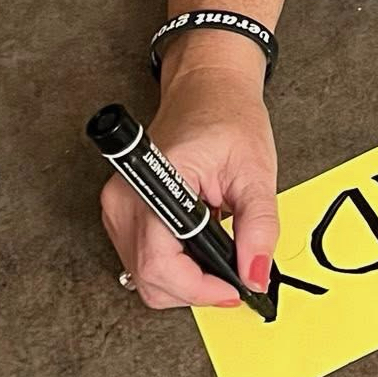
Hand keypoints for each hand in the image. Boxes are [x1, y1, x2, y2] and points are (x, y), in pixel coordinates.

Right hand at [99, 58, 278, 311]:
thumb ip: (259, 228)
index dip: (199, 288)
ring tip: (219, 251)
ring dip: (186, 279)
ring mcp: (118, 208)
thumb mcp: (256, 171)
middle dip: (196, 288)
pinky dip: (176, 265)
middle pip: (151, 278)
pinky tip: (200, 244)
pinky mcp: (123, 213)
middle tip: (235, 276)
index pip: (161, 263)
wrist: (207, 87)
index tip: (234, 290)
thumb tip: (255, 275)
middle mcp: (125, 200)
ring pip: (146, 275)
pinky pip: (145, 259)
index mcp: (156, 184)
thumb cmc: (227, 116)